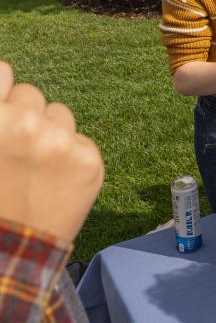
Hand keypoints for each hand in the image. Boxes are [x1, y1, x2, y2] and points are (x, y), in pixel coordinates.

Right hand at [0, 61, 103, 242]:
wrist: (8, 260)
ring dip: (49, 132)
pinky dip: (70, 156)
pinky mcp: (89, 159)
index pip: (2, 72)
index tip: (4, 105)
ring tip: (33, 169)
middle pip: (32, 94)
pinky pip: (80, 140)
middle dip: (24, 115)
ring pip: (59, 114)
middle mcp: (24, 123)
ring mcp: (60, 140)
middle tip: (15, 150)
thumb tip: (4, 89)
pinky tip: (54, 183)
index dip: (2, 91)